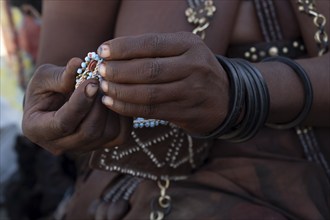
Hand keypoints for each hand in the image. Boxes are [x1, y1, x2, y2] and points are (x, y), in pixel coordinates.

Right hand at [22, 58, 129, 154]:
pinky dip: (122, 116)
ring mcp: (82, 148)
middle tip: (102, 82)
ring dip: (110, 108)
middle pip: (88, 132)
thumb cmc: (46, 88)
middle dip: (98, 105)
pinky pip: (120, 135)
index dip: (80, 103)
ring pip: (106, 135)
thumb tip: (77, 64)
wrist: (57, 100)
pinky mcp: (101, 145)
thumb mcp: (44, 77)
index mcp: (37, 129)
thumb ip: (59, 75)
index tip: (92, 82)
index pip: (63, 124)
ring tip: (106, 89)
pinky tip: (114, 99)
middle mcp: (59, 145)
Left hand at [97, 32, 228, 134]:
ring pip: (148, 93)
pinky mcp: (186, 113)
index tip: (102, 51)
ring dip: (120, 92)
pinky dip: (128, 107)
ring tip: (103, 88)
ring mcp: (191, 92)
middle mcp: (193, 67)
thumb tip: (113, 54)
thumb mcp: (183, 50)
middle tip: (100, 72)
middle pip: (148, 69)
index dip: (123, 48)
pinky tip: (113, 103)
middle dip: (118, 71)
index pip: (151, 43)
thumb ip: (155, 50)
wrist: (225, 98)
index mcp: (190, 45)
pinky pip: (151, 111)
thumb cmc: (195, 70)